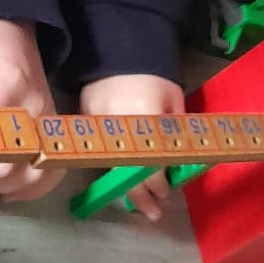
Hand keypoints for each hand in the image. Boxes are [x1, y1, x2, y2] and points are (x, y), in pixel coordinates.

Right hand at [79, 75, 185, 221]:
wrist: (121, 49)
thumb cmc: (155, 77)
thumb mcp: (174, 103)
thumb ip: (174, 132)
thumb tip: (178, 161)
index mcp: (144, 121)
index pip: (151, 163)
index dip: (159, 182)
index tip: (166, 192)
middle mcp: (117, 127)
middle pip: (127, 171)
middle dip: (140, 196)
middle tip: (152, 213)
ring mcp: (97, 124)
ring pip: (110, 164)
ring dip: (125, 184)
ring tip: (135, 203)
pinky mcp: (85, 120)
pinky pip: (99, 149)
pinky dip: (111, 164)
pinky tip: (120, 176)